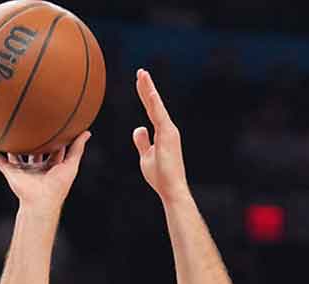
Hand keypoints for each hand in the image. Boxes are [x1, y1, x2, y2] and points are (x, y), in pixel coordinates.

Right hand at [0, 131, 90, 216]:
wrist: (41, 201)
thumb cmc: (58, 186)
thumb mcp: (71, 164)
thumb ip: (77, 148)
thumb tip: (87, 132)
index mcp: (51, 167)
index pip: (53, 150)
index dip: (54, 139)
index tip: (53, 124)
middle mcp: (36, 168)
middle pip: (33, 151)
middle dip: (32, 139)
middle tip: (30, 121)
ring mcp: (22, 170)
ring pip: (14, 154)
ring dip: (10, 144)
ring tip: (5, 128)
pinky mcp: (11, 173)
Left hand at [132, 69, 188, 202]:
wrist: (170, 187)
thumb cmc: (160, 175)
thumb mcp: (146, 156)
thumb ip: (142, 141)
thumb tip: (138, 128)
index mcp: (162, 132)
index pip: (151, 110)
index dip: (145, 95)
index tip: (140, 81)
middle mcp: (167, 128)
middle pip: (154, 104)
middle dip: (146, 87)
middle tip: (140, 71)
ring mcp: (168, 130)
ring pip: (156, 106)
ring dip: (149, 89)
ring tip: (142, 75)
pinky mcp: (168, 135)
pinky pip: (158, 115)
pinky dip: (153, 102)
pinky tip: (148, 91)